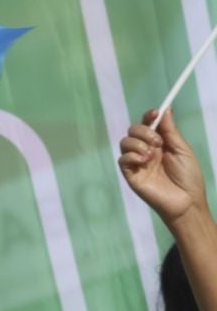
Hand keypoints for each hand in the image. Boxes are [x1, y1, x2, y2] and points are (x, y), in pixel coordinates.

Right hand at [119, 108, 208, 227]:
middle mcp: (147, 151)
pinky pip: (122, 159)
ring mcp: (138, 163)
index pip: (148, 124)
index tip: (154, 113)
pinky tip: (144, 161)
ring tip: (151, 155)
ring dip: (138, 144)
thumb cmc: (188, 177)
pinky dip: (131, 156)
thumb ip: (171, 131)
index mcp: (160, 143)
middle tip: (158, 142)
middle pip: (133, 130)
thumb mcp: (182, 149)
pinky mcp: (131, 175)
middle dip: (143, 130)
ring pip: (125, 142)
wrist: (186, 201)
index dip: (149, 116)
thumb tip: (165, 109)